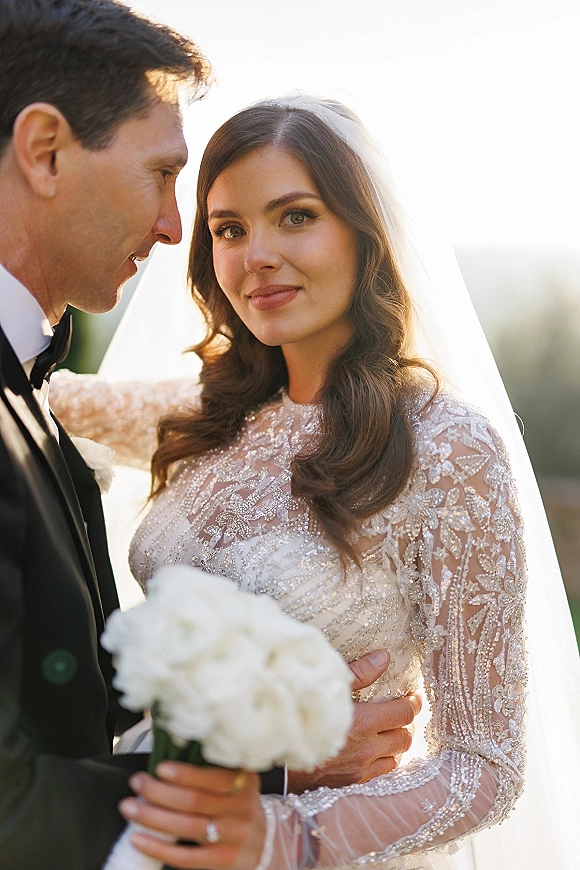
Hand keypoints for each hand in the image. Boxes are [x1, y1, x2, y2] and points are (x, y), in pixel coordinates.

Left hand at [119, 763, 264, 869]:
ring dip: (152, 817)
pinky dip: (158, 848)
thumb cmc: (238, 803)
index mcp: (244, 782)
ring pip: (187, 827)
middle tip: (137, 782)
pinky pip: (186, 858)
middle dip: (159, 792)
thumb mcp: (238, 780)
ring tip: (130, 807)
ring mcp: (232, 837)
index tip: (159, 768)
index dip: (185, 774)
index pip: (214, 777)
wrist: (265, 842)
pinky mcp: (222, 861)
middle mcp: (241, 809)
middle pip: (195, 801)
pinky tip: (138, 838)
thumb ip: (214, 768)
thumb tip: (170, 755)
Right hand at [287, 649, 421, 792]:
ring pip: (396, 757)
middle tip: (401, 712)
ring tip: (389, 730)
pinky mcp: (352, 782)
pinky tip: (375, 750)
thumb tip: (383, 657)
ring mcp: (361, 768)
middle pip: (404, 737)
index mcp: (365, 722)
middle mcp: (368, 748)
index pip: (403, 714)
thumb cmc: (301, 714)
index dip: (412, 704)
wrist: (279, 757)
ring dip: (396, 743)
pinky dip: (383, 759)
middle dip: (406, 723)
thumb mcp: (329, 687)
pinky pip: (381, 772)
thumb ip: (360, 673)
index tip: (413, 697)